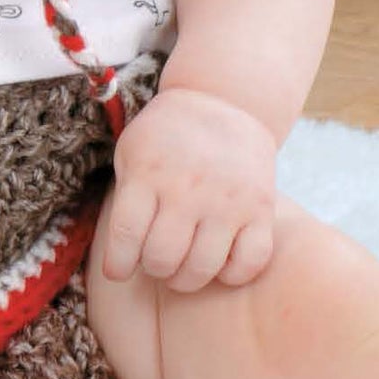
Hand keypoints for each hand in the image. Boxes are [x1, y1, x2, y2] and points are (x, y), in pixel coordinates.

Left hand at [101, 84, 276, 291]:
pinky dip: (231, 274)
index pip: (125, 237)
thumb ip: (125, 198)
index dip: (118, 265)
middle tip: (157, 258)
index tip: (119, 270)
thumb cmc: (167, 136)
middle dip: (154, 268)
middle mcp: (187, 188)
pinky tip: (220, 261)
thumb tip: (120, 256)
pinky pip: (249, 263)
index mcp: (148, 173)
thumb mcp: (132, 152)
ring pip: (202, 268)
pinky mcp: (260, 208)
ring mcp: (227, 200)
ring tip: (183, 266)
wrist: (224, 100)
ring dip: (186, 278)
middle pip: (162, 259)